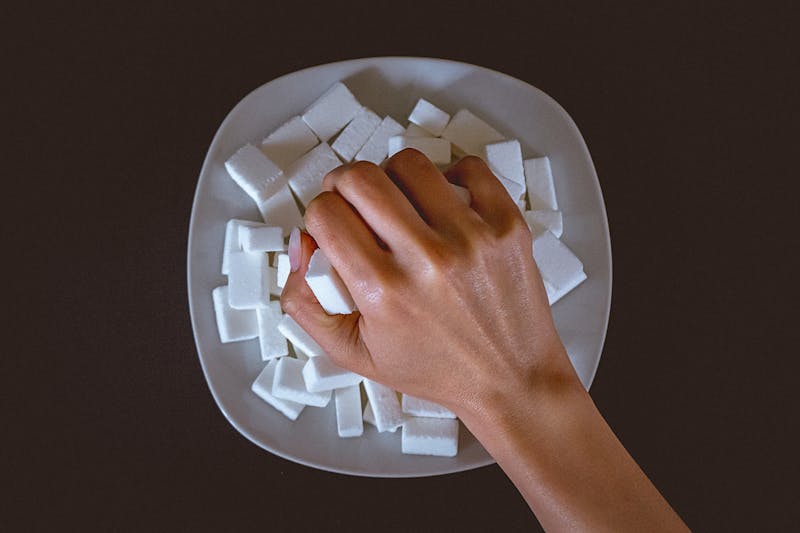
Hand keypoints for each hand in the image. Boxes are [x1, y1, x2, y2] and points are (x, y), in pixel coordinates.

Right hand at [280, 149, 578, 415]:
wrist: (511, 380)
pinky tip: (440, 200)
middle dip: (342, 184)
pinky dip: (447, 175)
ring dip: (391, 177)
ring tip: (396, 202)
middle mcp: (427, 259)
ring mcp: (471, 237)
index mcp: (383, 291)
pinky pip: (469, 167)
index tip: (328, 225)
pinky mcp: (506, 226)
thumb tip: (299, 247)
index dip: (317, 214)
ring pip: (409, 164)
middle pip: (360, 178)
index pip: (325, 214)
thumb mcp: (352, 353)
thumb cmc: (435, 369)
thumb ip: (304, 302)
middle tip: (350, 201)